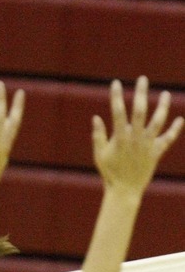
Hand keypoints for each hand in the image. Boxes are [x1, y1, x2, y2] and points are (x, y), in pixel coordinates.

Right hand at [92, 76, 183, 194]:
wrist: (124, 191)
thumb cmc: (110, 173)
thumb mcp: (100, 155)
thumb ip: (98, 136)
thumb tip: (95, 117)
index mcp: (120, 138)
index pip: (118, 112)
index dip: (116, 96)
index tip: (115, 83)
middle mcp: (136, 139)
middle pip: (140, 111)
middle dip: (141, 94)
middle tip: (143, 79)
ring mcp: (148, 145)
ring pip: (158, 122)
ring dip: (163, 107)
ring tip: (166, 94)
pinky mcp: (156, 153)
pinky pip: (168, 139)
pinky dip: (175, 130)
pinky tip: (180, 119)